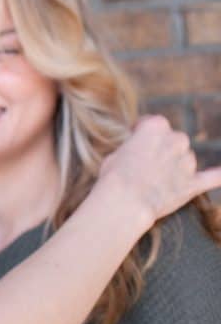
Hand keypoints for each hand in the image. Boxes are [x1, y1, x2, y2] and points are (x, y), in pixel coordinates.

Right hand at [98, 115, 220, 226]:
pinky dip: (219, 175)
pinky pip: (214, 177)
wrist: (126, 201)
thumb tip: (139, 156)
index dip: (142, 133)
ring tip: (157, 180)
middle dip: (164, 150)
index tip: (135, 140)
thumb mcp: (116, 153)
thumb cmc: (114, 176)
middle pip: (175, 140)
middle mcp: (176, 139)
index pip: (153, 123)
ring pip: (186, 159)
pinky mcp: (193, 183)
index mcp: (155, 126)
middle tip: (147, 164)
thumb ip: (134, 149)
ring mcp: (187, 162)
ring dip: (176, 166)